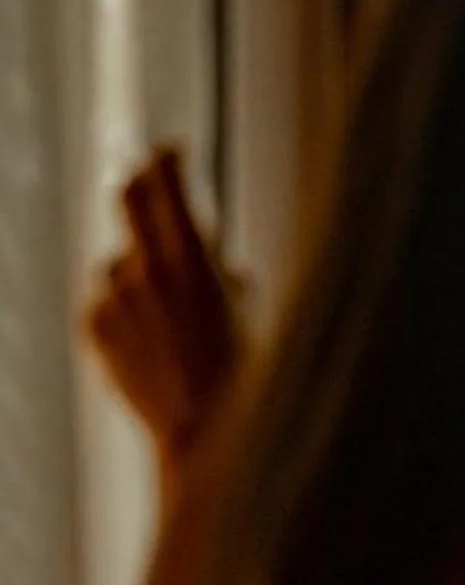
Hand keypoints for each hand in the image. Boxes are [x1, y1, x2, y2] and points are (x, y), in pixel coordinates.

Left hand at [83, 149, 244, 464]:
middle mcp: (145, 271)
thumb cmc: (244, 376)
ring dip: (140, 266)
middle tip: (152, 184)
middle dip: (140, 186)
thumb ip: (228, 277)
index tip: (172, 150)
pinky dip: (126, 306)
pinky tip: (153, 337)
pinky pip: (105, 300)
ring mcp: (113, 300)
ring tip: (171, 306)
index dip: (168, 158)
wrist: (206, 433)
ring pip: (119, 259)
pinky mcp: (94, 329)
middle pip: (126, 199)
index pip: (165, 182)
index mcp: (192, 259)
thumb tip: (225, 266)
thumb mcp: (250, 312)